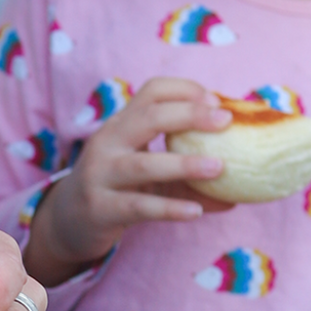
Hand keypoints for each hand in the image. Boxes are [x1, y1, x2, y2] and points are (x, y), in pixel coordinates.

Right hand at [23, 78, 232, 287]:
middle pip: (148, 117)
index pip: (152, 91)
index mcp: (122, 124)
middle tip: (225, 121)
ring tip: (219, 168)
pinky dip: (169, 208)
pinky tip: (196, 211)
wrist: (70, 220)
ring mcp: (100, 175)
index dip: (186, 90)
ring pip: (143, 165)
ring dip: (184, 164)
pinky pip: (138, 206)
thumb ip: (187, 174)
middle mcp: (108, 143)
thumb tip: (240, 191)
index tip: (217, 101)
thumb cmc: (119, 188)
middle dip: (189, 115)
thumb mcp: (148, 171)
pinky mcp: (100, 208)